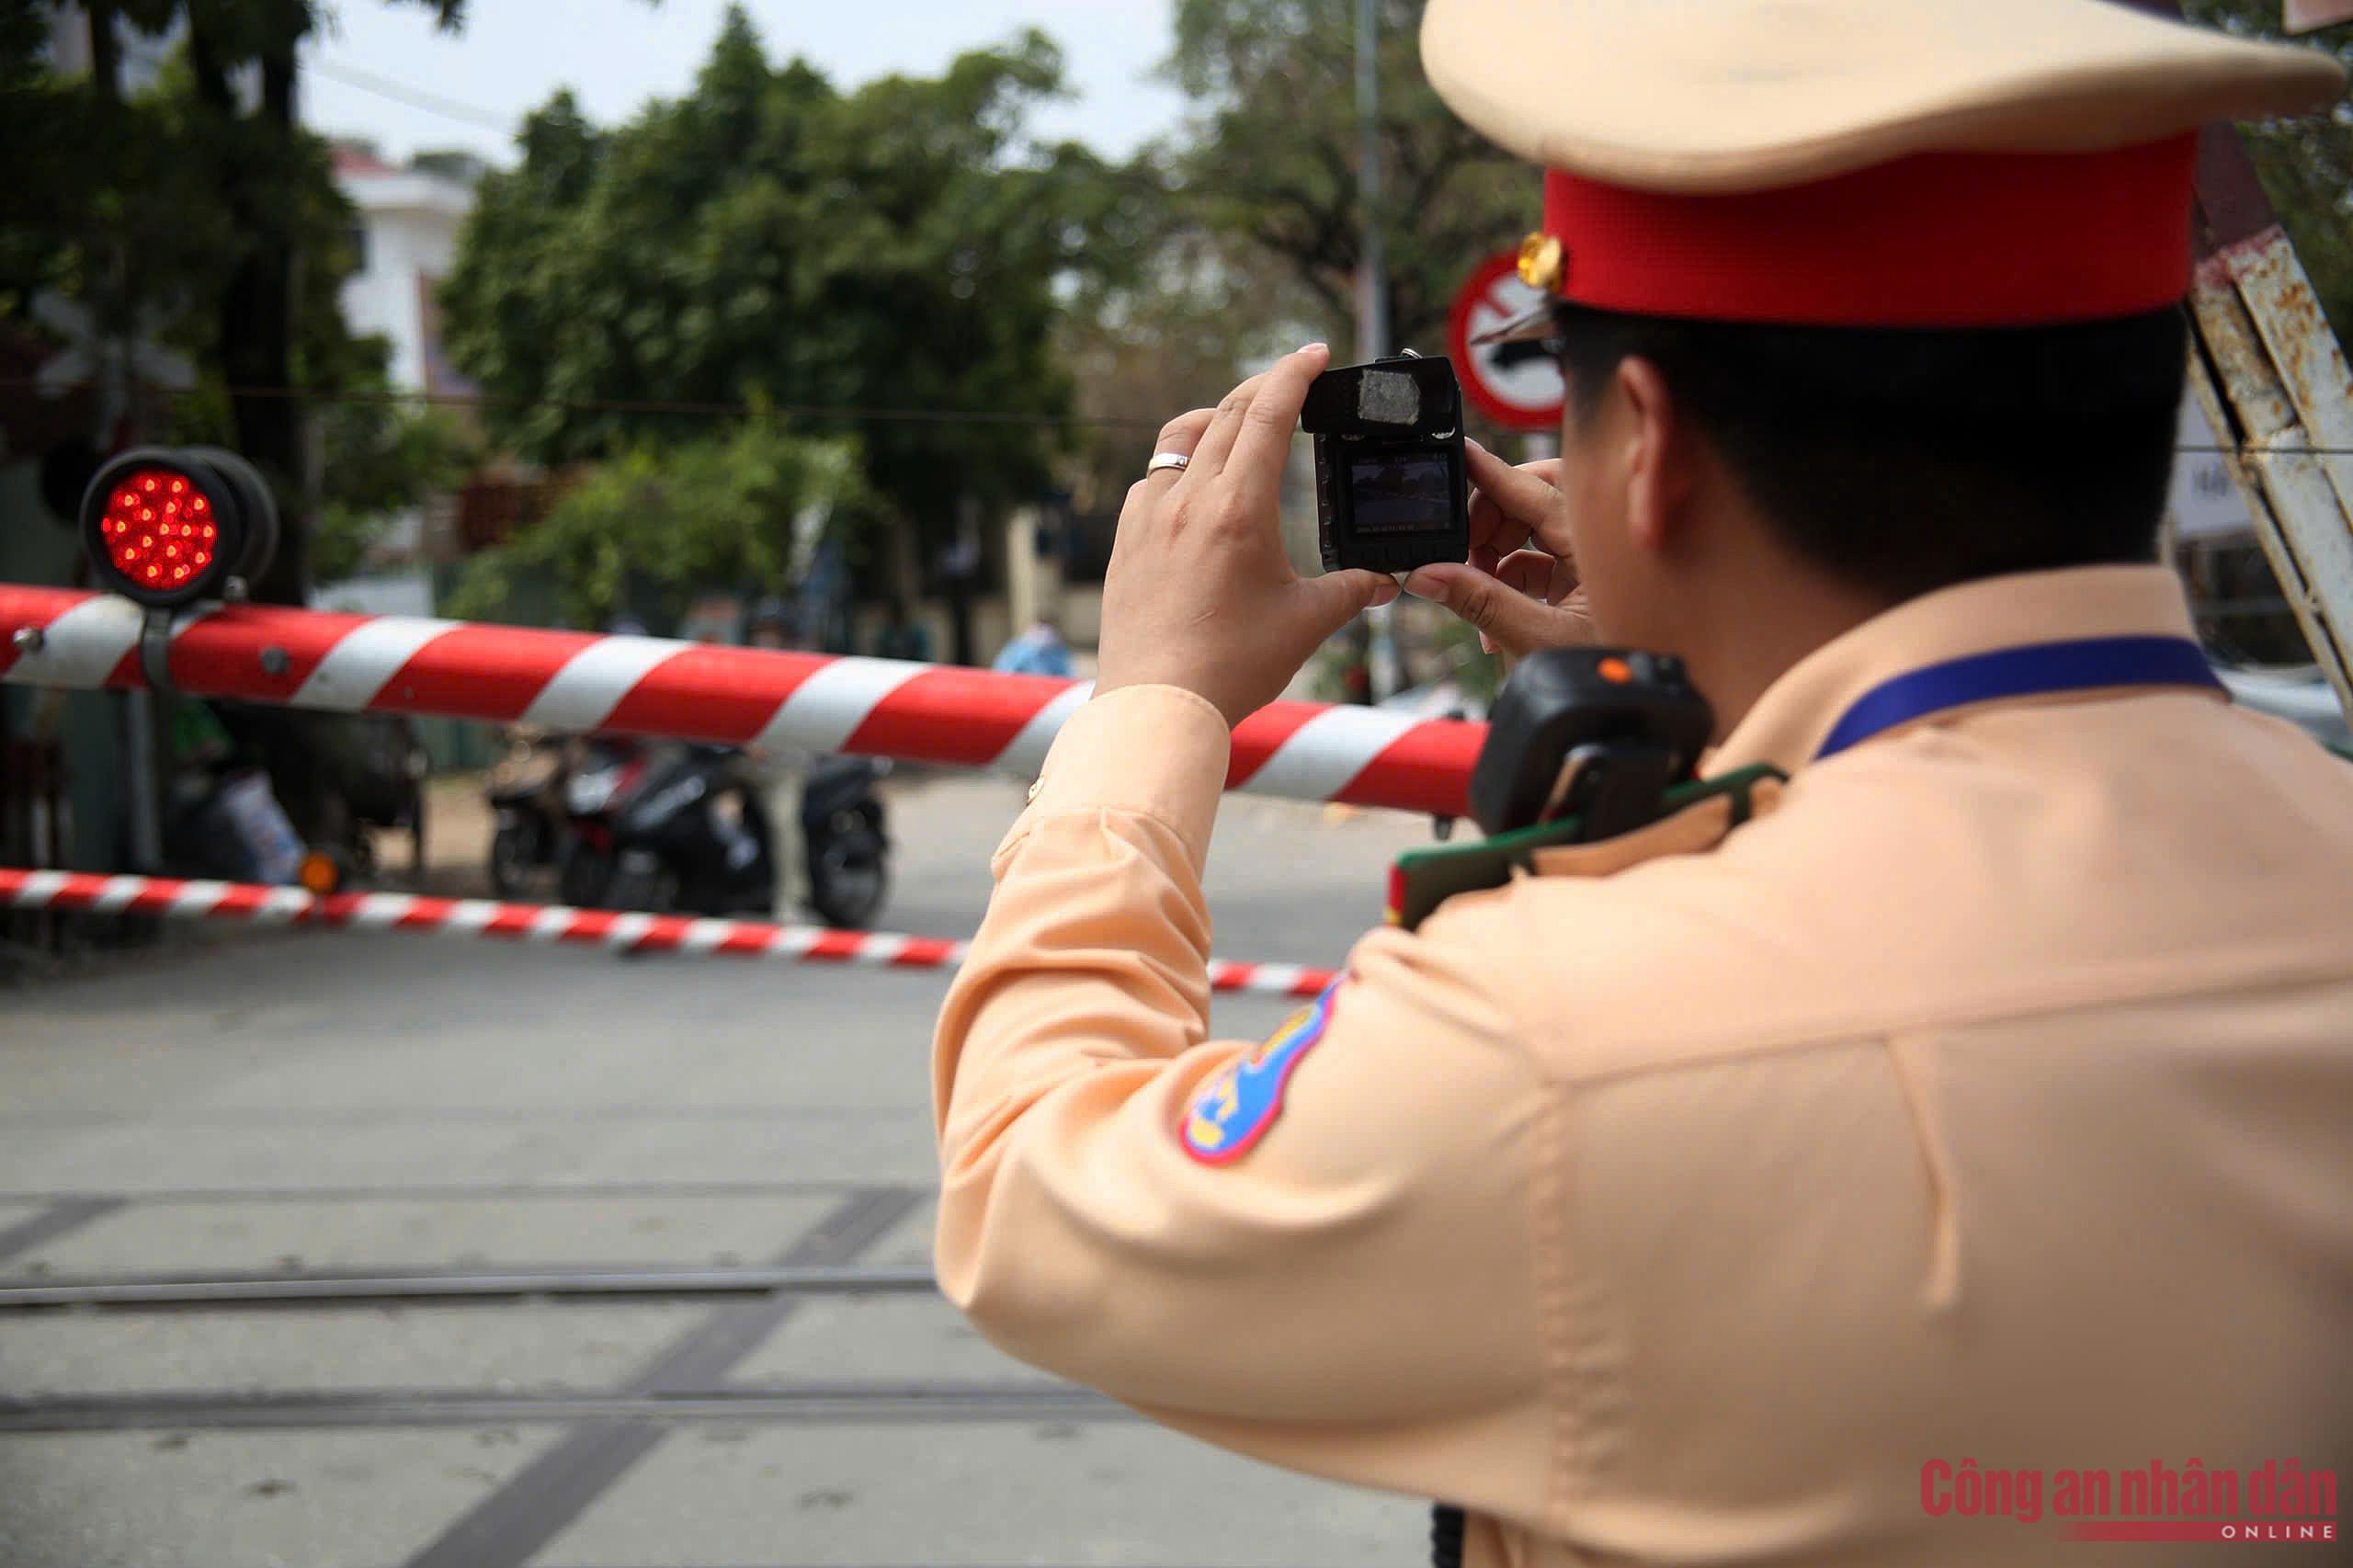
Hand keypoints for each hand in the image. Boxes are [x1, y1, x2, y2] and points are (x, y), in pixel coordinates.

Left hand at [1094, 345, 1400, 727]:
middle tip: (1290, 378)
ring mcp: (1148, 517)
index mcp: (1238, 507)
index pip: (1269, 415)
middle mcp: (1187, 500)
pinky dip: (1177, 467)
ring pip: (1180, 439)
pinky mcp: (1124, 542)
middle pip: (1227, 414)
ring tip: (1237, 425)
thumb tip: (1385, 583)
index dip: (1294, 374)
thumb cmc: (1231, 667)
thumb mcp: (1305, 624)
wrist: (1157, 706)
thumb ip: (1350, 592)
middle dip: (1264, 387)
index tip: (1314, 353)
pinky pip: (1150, 481)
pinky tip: (1191, 489)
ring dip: (1215, 419)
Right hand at [1403, 438, 1597, 663]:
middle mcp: (1595, 546)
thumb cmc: (1607, 678)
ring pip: (1530, 531)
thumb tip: (1428, 575)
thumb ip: (1479, 603)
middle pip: (1533, 500)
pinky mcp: (1578, 585)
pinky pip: (1534, 561)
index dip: (1491, 473)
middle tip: (1460, 549)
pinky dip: (1506, 578)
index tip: (1459, 454)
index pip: (1534, 493)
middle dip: (1490, 518)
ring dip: (1493, 552)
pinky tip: (1489, 614)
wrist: (1633, 713)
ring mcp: (1588, 564)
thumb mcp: (1535, 641)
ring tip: (1471, 592)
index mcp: (1595, 547)